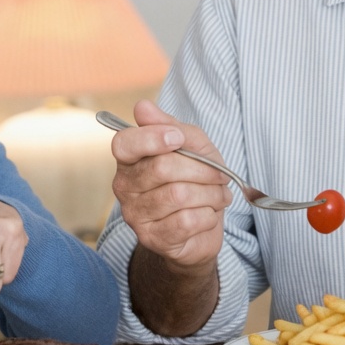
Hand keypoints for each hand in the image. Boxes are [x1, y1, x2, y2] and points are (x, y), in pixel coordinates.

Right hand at [110, 99, 231, 273]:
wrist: (200, 227)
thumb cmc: (194, 180)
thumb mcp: (192, 146)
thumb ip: (171, 126)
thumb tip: (142, 107)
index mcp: (130, 158)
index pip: (124, 143)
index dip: (152, 138)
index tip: (177, 138)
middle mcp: (124, 186)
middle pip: (162, 168)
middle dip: (202, 170)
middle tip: (220, 176)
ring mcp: (135, 214)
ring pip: (178, 195)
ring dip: (210, 194)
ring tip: (219, 195)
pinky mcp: (152, 238)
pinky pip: (186, 221)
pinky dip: (208, 215)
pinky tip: (209, 214)